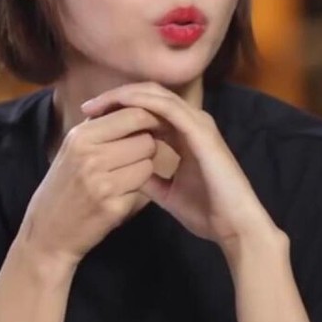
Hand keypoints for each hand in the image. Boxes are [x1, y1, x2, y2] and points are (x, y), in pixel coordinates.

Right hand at [17, 106, 163, 268]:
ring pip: (148, 162)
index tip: (151, 128)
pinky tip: (121, 194)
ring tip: (125, 175)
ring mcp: (101, 183)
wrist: (47, 232)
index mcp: (80, 137)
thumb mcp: (73, 148)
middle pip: (146, 138)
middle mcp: (89, 156)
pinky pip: (143, 187)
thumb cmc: (64, 185)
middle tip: (135, 156)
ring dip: (144, 168)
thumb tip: (136, 101)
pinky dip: (138, 189)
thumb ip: (101, 125)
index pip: (133, 113)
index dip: (150, 119)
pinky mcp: (113, 206)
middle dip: (147, 146)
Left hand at [81, 82, 276, 248]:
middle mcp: (192, 123)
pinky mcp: (200, 130)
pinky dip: (140, 102)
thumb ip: (150, 179)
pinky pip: (166, 107)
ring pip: (155, 95)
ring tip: (95, 105)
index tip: (90, 121)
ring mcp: (198, 123)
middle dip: (116, 98)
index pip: (148, 111)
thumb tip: (127, 173)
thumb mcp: (168, 193)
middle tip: (87, 107)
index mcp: (185, 135)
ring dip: (123, 96)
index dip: (120, 111)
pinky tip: (118, 106)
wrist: (235, 226)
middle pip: (149, 96)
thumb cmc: (207, 212)